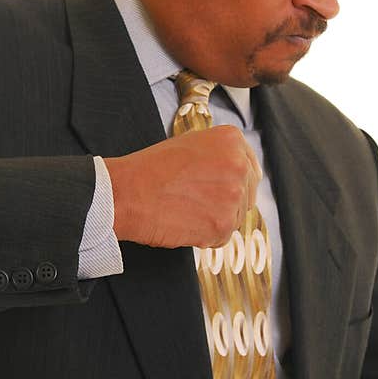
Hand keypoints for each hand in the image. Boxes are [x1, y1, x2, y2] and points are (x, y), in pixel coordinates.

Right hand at [103, 125, 262, 247]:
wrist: (127, 193)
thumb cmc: (150, 169)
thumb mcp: (190, 145)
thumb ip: (218, 156)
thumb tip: (232, 173)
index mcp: (232, 141)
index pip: (250, 168)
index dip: (233, 182)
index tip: (219, 188)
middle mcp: (238, 166)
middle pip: (246, 195)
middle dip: (225, 202)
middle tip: (197, 202)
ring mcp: (233, 197)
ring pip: (235, 217)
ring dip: (215, 219)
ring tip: (186, 210)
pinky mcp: (223, 225)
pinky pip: (222, 237)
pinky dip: (205, 236)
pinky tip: (184, 222)